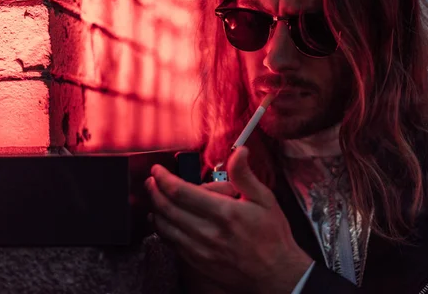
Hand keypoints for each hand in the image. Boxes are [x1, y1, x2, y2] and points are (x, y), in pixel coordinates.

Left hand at [146, 147, 311, 293]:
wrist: (276, 273)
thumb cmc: (272, 237)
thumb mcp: (265, 199)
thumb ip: (245, 175)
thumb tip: (239, 153)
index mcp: (225, 213)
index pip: (182, 192)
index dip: (164, 178)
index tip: (158, 171)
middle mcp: (209, 233)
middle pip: (168, 209)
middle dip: (154, 191)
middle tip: (151, 180)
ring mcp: (201, 250)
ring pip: (165, 228)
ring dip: (155, 209)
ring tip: (154, 197)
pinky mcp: (198, 264)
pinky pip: (171, 244)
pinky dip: (161, 230)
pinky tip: (163, 221)